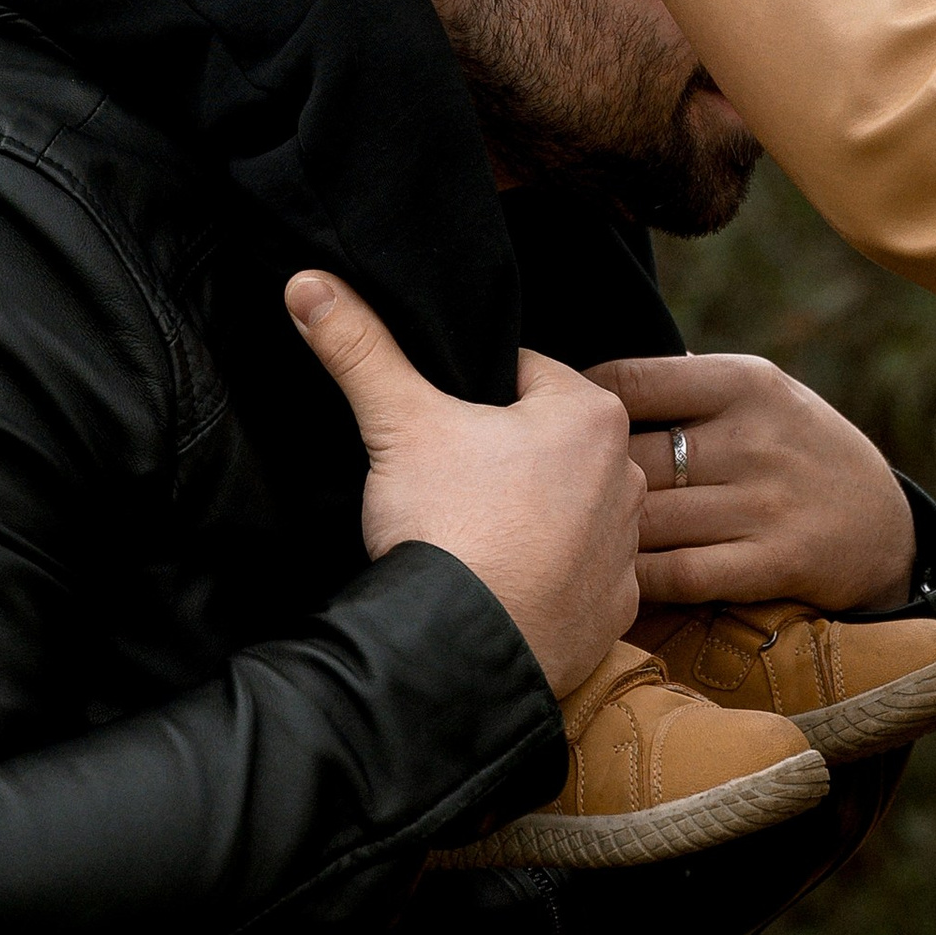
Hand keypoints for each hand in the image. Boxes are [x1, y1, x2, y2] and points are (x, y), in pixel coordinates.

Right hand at [284, 274, 645, 692]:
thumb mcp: (398, 422)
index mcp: (589, 413)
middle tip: (451, 486)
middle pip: (550, 443)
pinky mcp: (614, 610)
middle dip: (506, 456)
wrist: (460, 652)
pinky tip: (503, 583)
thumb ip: (359, 347)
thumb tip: (309, 283)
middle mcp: (626, 474)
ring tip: (474, 536)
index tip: (441, 431)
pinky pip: (580, 576)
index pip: (524, 376)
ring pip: (567, 508)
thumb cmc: (444, 525)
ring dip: (531, 515)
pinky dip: (547, 577)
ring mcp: (626, 549)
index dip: (472, 397)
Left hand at [586, 351, 917, 612]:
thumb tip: (586, 381)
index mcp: (745, 382)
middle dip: (582, 481)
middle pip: (631, 458)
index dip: (578, 405)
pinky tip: (615, 578)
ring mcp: (765, 502)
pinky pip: (678, 574)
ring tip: (571, 541)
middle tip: (550, 497)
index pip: (632, 381)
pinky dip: (637, 580)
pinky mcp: (773, 562)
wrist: (884, 525)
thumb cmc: (796, 449)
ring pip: (648, 519)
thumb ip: (688, 386)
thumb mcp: (761, 394)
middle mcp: (754, 437)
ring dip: (602, 535)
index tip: (553, 426)